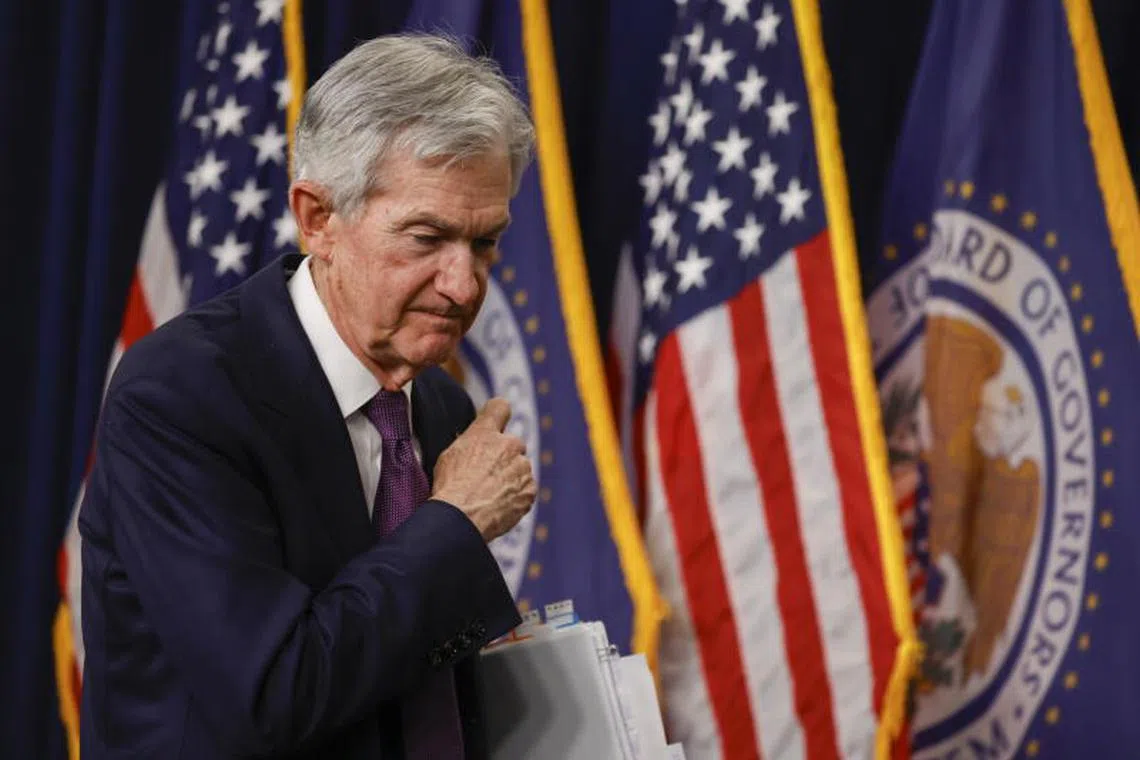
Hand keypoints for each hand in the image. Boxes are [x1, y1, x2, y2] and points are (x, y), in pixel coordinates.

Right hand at [431, 398, 535, 541]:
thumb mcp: (450, 454)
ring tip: (488, 496)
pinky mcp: (530, 491)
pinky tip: (498, 506)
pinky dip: (515, 497)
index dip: (498, 415)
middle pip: (513, 445)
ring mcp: (523, 468)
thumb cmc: (451, 487)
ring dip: (510, 478)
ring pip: (520, 469)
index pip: (500, 407)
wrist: (463, 518)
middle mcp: (509, 445)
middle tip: (486, 475)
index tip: (497, 422)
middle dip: (504, 457)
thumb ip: (469, 442)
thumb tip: (474, 444)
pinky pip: (525, 490)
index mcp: (486, 433)